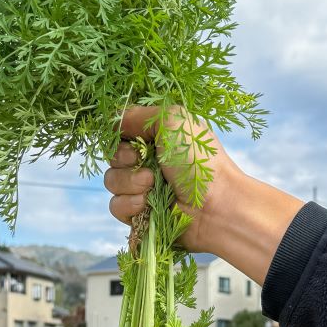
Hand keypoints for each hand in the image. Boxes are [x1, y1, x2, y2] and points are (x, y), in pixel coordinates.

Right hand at [103, 105, 240, 253]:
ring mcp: (143, 187)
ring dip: (129, 183)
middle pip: (112, 156)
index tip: (134, 139)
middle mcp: (148, 160)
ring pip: (111, 181)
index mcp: (157, 137)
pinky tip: (148, 204)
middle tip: (148, 164)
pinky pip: (116, 206)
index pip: (120, 131)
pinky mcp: (140, 212)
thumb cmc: (200, 161)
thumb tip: (111, 121)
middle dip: (125, 160)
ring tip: (153, 185)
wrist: (214, 205)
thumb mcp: (172, 120)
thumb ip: (137, 115)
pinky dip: (130, 204)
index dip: (120, 136)